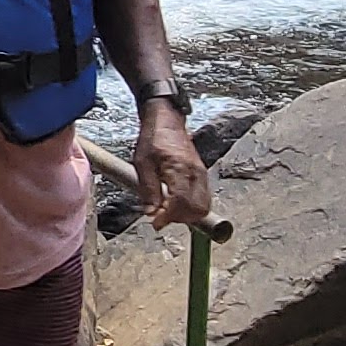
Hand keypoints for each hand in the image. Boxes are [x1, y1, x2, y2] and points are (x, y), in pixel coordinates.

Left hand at [132, 104, 212, 231]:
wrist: (167, 122)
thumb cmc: (153, 138)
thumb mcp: (142, 163)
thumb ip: (147, 190)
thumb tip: (151, 213)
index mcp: (179, 167)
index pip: (180, 201)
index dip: (168, 217)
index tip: (156, 223)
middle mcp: (196, 172)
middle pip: (196, 208)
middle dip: (178, 217)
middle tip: (161, 215)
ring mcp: (202, 174)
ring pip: (203, 207)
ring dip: (186, 215)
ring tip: (168, 209)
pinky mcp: (202, 175)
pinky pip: (204, 199)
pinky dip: (191, 207)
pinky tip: (176, 203)